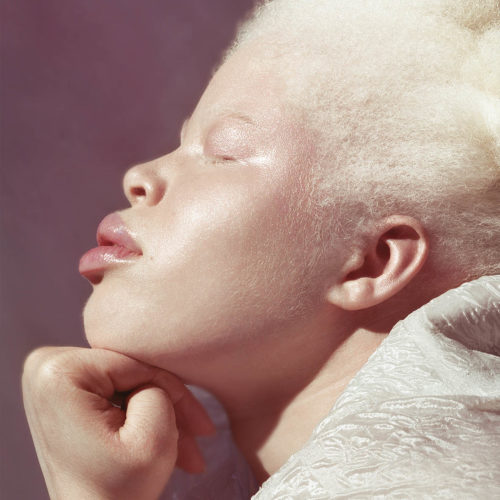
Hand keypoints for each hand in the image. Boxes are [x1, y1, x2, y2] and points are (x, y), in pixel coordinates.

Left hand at [22, 347, 214, 499]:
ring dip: (162, 414)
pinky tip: (167, 440)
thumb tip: (157, 376)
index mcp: (59, 373)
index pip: (137, 365)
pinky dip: (142, 415)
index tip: (204, 429)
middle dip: (170, 406)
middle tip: (200, 437)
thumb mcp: (154, 436)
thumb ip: (161, 387)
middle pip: (132, 372)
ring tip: (188, 450)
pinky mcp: (62, 394)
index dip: (175, 394)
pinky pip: (117, 391)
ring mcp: (51, 380)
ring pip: (130, 383)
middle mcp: (46, 367)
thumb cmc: (118, 495)